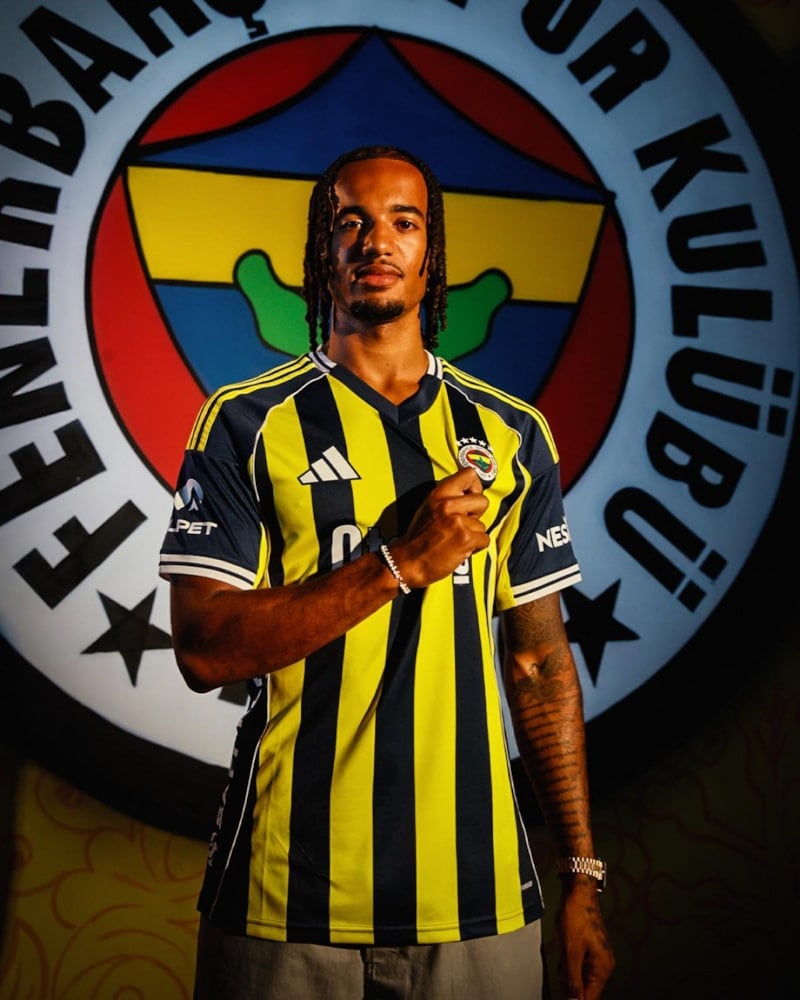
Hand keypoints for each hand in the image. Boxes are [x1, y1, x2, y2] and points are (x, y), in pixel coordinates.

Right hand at [391, 467, 489, 587]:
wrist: (406, 562)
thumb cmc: (417, 539)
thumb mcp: (428, 508)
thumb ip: (447, 499)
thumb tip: (469, 495)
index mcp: (438, 494)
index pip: (470, 475)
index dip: (475, 488)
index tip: (470, 498)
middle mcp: (448, 504)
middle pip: (483, 501)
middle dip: (476, 515)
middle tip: (462, 524)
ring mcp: (458, 521)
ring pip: (482, 525)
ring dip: (473, 535)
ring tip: (455, 540)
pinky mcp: (465, 538)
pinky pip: (484, 540)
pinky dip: (475, 547)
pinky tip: (460, 549)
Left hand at [557, 882, 614, 999]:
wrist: (579, 893)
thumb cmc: (576, 917)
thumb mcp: (570, 951)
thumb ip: (572, 980)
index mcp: (602, 969)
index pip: (590, 998)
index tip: (562, 996)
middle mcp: (604, 966)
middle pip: (586, 991)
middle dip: (570, 987)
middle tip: (561, 971)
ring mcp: (598, 958)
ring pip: (581, 979)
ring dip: (569, 975)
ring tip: (562, 957)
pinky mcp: (591, 950)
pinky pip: (580, 967)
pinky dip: (570, 965)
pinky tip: (563, 953)